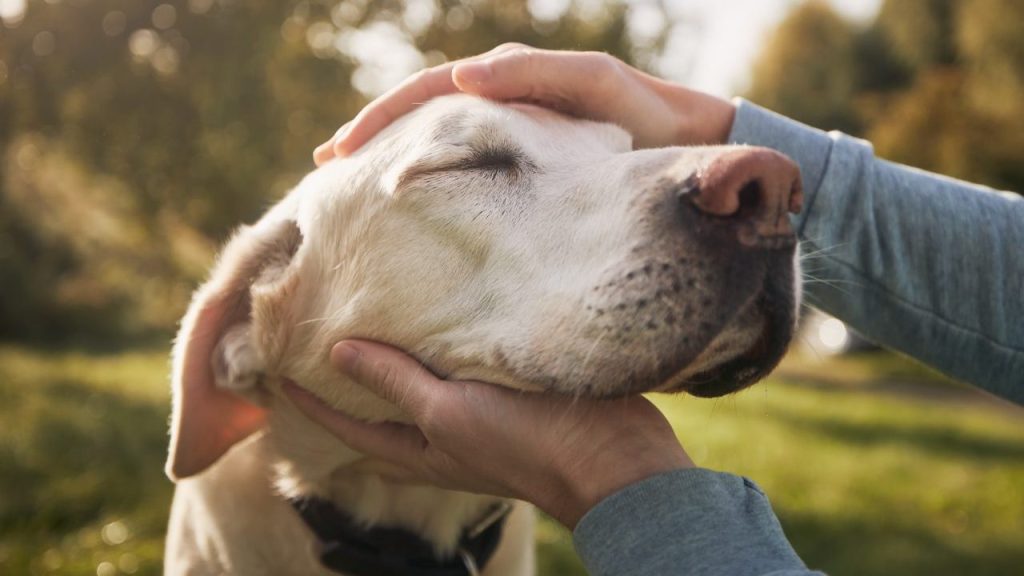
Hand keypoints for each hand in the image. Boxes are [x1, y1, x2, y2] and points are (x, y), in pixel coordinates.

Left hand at [284, 340, 693, 527]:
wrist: (611, 456)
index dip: (310, 401)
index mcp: (420, 449)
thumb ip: (396, 383)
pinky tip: (439, 315)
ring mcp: (476, 416)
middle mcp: (442, 435)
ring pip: (420, 386)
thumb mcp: (449, 412)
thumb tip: (337, 351)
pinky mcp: (507, 393)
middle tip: (318, 341)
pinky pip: (460, 369)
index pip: (348, 425)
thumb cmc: (523, 442)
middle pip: (381, 410)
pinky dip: (440, 346)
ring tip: (370, 320)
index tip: (276, 368)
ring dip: (394, 360)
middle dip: (348, 382)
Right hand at [313, 44, 736, 164]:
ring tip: (352, 185)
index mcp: (508, 79)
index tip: (342, 152)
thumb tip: (465, 79)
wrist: (686, 144)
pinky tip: (411, 202)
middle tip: (327, 167)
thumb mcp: (595, 86)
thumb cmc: (644, 114)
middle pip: (420, 113)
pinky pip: (466, 165)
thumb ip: (537, 77)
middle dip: (372, 136)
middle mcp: (501, 101)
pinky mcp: (524, 164)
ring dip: (394, 157)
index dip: (381, 119)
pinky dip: (431, 176)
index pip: (428, 93)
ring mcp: (511, 132)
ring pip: (437, 141)